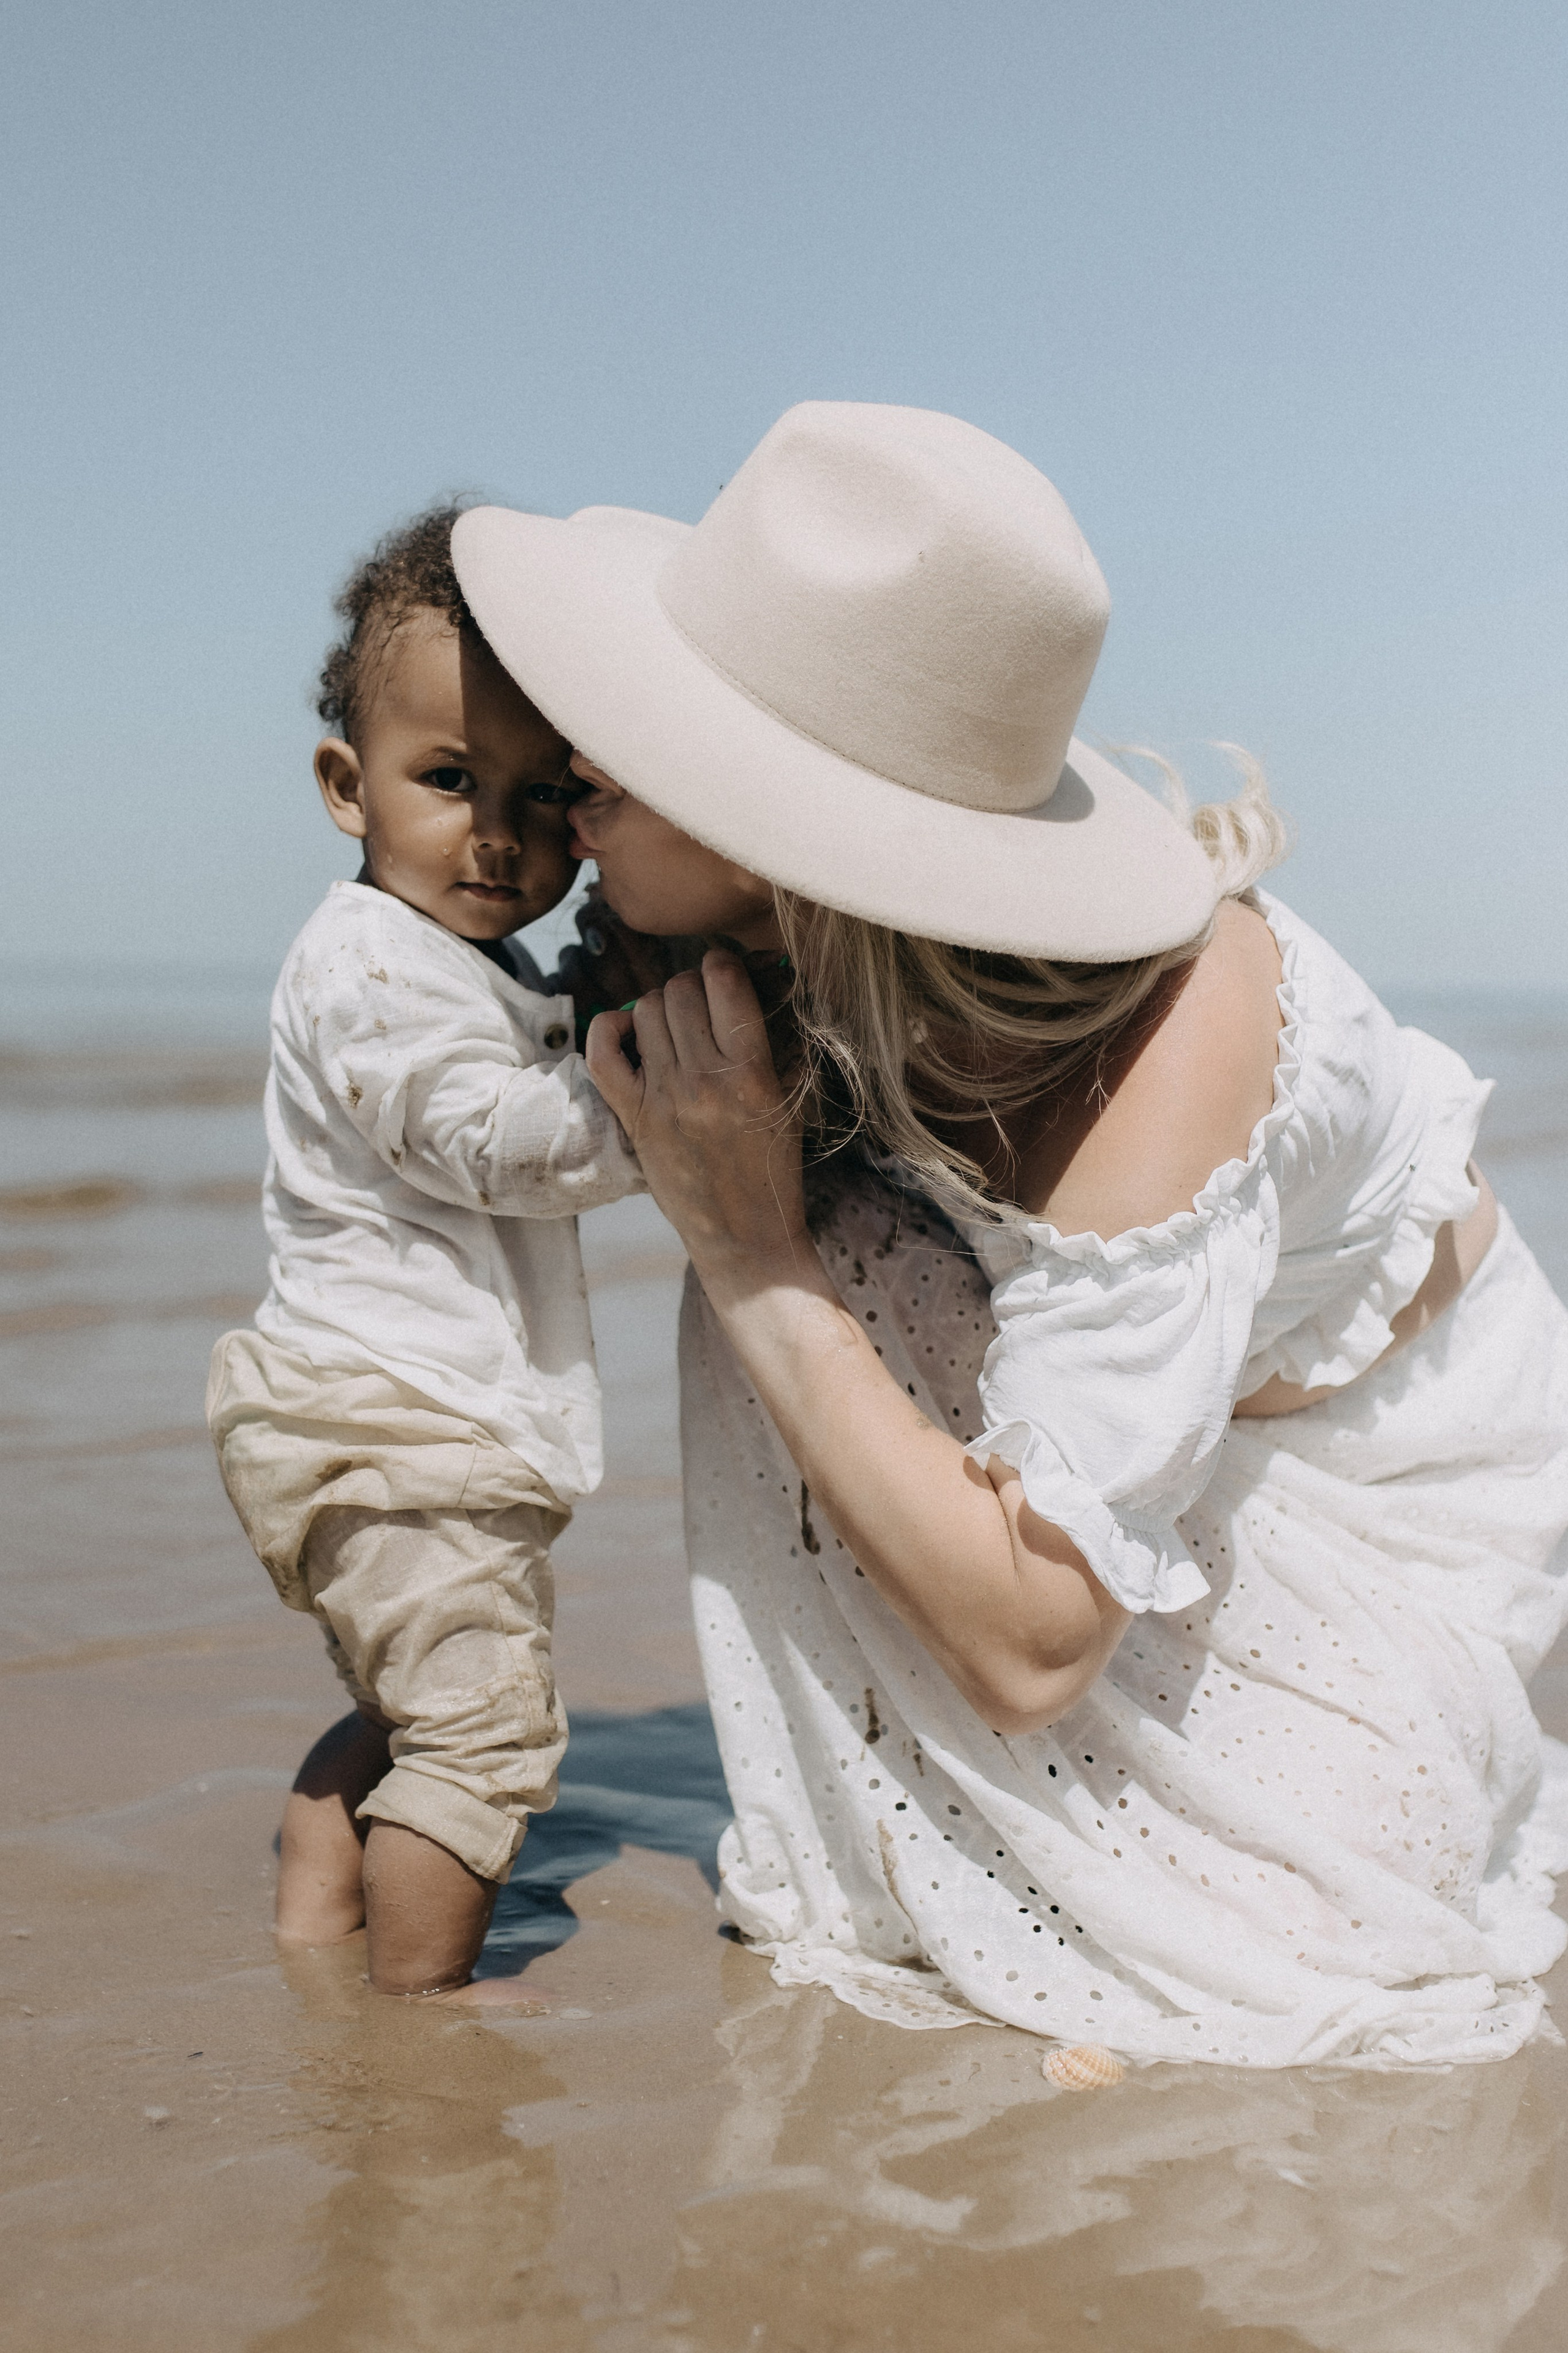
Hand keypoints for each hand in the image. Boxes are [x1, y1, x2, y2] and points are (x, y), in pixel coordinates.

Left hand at [585, 950, 807, 1278]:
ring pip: (647, 1011)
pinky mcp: (634, 1118)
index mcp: (752, 1074)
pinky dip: (610, 1028)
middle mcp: (704, 1081)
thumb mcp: (792, 1102)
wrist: (744, 1236)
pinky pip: (603, 1053)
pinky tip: (631, 1033)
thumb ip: (782, 1047)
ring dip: (660, 1005)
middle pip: (682, 991)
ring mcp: (664, 1099)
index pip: (725, 983)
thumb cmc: (773, 1170)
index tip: (726, 973)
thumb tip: (768, 988)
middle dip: (693, 985)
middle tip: (701, 1004)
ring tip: (674, 1024)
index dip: (723, 964)